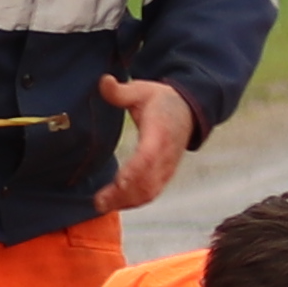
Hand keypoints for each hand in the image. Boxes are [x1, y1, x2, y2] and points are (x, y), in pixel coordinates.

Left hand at [92, 75, 194, 212]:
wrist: (189, 111)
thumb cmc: (161, 100)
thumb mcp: (143, 89)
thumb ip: (121, 91)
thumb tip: (103, 81)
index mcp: (160, 133)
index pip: (149, 157)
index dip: (135, 171)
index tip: (118, 182)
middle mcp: (166, 155)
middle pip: (147, 181)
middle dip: (123, 194)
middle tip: (98, 202)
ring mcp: (167, 167)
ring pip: (149, 192)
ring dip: (126, 202)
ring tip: (101, 205)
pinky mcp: (165, 175)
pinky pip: (151, 193)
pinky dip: (134, 202)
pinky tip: (114, 204)